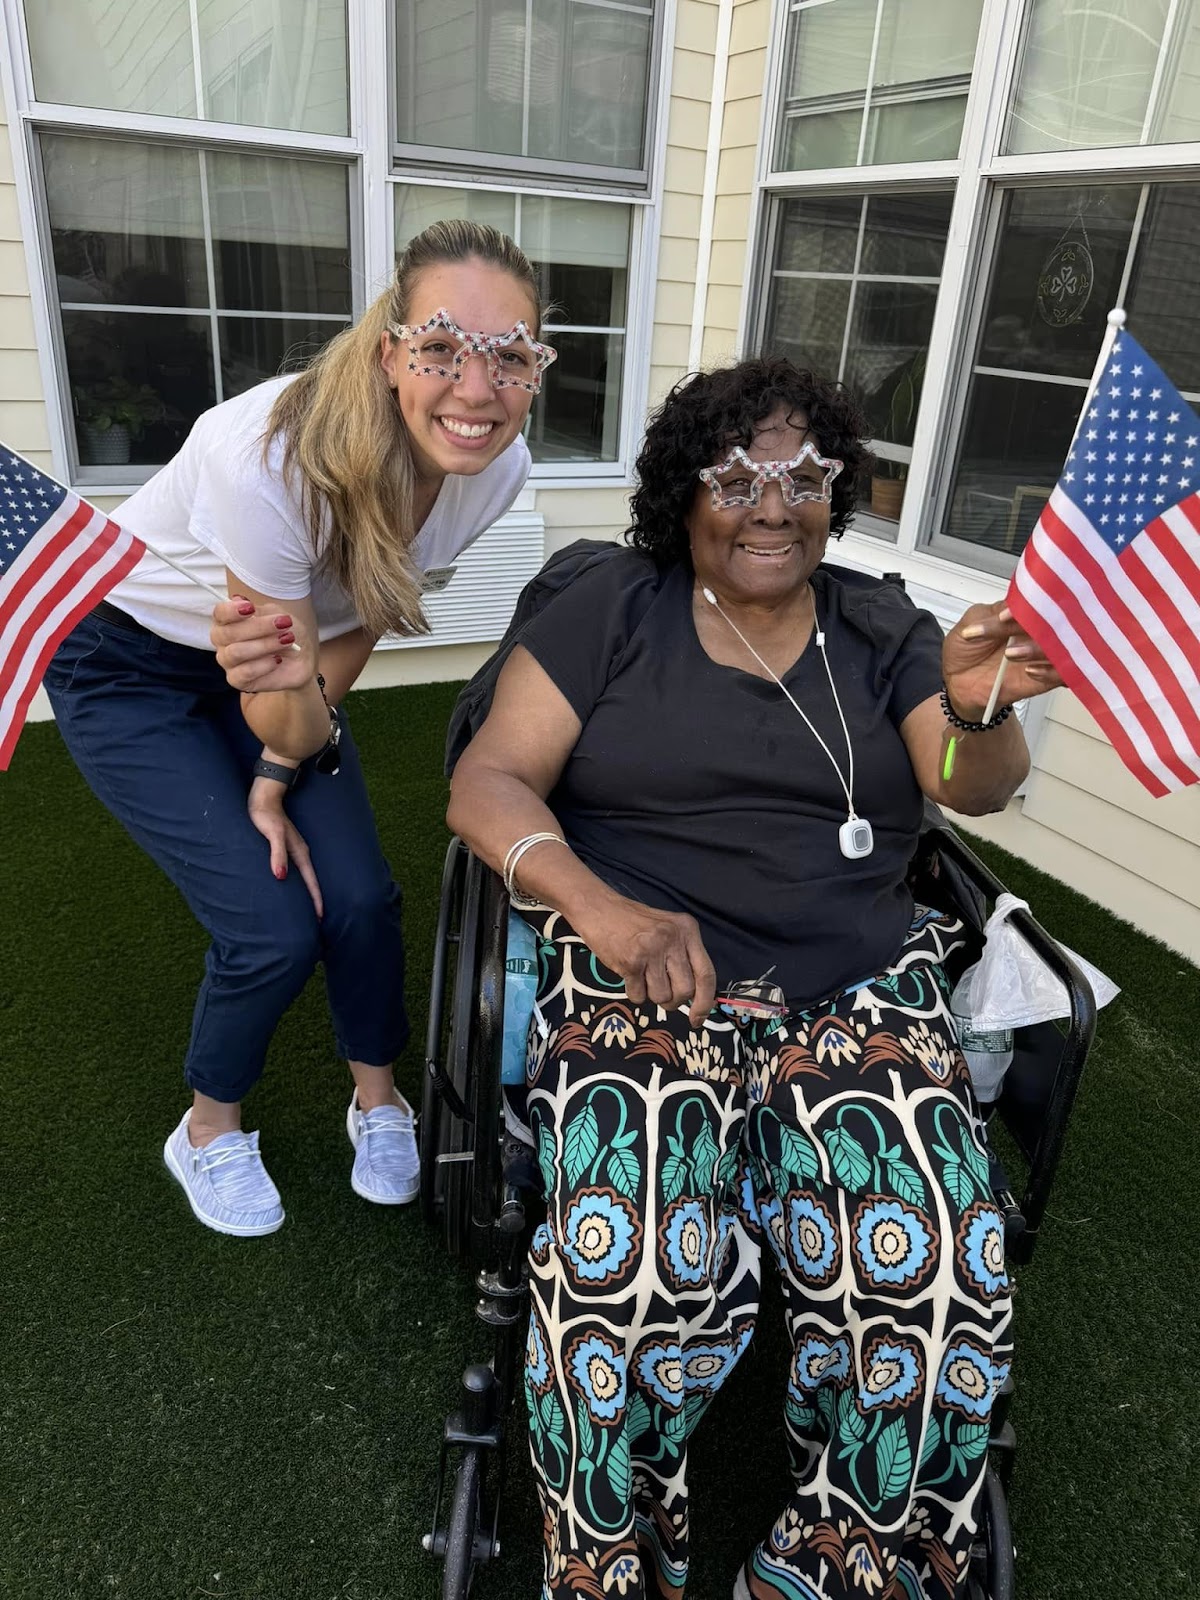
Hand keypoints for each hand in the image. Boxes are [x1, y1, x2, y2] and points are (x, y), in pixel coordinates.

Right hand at [211, 597, 317, 693]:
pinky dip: (264, 665)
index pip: (219, 613)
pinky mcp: (237, 680)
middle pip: (227, 633)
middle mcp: (223, 641)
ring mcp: (228, 662)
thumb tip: (239, 600)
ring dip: (264, 645)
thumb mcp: (278, 615)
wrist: (302, 659)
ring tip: (286, 641)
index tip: (250, 607)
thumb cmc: (286, 633)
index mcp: (228, 621)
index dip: (231, 610)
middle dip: (258, 627)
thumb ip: (260, 611)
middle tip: (283, 624)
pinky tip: (277, 660)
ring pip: (235, 653)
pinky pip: (243, 673)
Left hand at [247, 777, 323, 917]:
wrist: (264, 797)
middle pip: (311, 881)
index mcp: (299, 853)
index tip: (320, 917)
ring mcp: (294, 850)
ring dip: (308, 891)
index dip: (315, 899)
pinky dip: (299, 881)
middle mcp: (300, 853)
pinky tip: (292, 885)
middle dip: (315, 899)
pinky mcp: (286, 847)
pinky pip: (297, 870)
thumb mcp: (271, 834)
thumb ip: (277, 854)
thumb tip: (281, 877)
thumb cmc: (265, 815)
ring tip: (308, 908)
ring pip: (304, 876)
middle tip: (317, 919)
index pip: (311, 881)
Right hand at [578, 895, 716, 1027]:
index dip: (705, 1002)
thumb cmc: (632, 922)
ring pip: (662, 997)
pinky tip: (628, 974)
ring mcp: (652, 950)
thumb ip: (683, 956)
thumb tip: (695, 996)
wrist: (598, 908)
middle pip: (685, 990)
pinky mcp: (630, 961)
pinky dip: (634, 992)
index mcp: (687, 930)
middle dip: (673, 1001)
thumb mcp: (667, 930)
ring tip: (641, 976)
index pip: (706, 973)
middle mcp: (673, 938)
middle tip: (661, 993)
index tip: (697, 1019)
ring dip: (651, 995)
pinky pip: (639, 996)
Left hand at [942, 602, 1064, 716]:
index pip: (1038, 602)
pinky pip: (1063, 674)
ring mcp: (1043, 655)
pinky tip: (1029, 670)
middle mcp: (1036, 632)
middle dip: (1034, 625)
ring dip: (1038, 649)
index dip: (1027, 606)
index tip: (1005, 615)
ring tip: (1011, 654)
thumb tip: (1015, 604)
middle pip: (1054, 622)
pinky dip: (1050, 672)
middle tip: (1008, 631)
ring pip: (1062, 647)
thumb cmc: (965, 650)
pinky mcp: (1046, 678)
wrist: (956, 683)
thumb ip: (993, 612)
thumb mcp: (972, 622)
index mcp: (1022, 614)